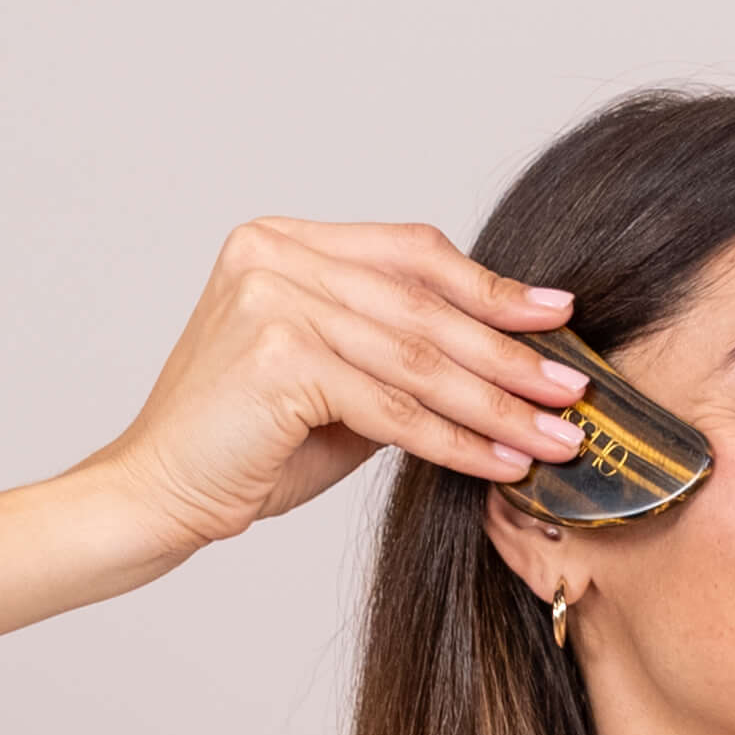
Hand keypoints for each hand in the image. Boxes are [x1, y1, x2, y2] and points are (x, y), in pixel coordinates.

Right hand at [81, 218, 593, 559]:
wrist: (159, 492)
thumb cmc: (250, 441)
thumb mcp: (338, 379)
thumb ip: (400, 351)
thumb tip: (510, 354)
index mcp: (282, 242)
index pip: (411, 254)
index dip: (490, 286)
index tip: (558, 314)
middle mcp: (272, 256)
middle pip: (425, 307)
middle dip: (510, 354)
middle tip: (574, 388)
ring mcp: (271, 302)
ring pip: (419, 360)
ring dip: (499, 405)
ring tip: (557, 436)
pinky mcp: (277, 360)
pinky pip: (394, 407)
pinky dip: (456, 441)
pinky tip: (504, 463)